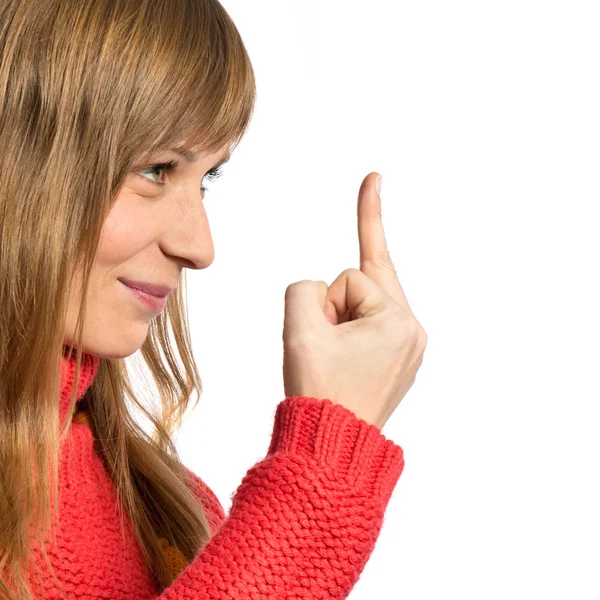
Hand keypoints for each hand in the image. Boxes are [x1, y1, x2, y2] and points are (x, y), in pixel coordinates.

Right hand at [282, 172, 426, 429]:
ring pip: (360, 307)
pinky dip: (347, 332)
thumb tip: (321, 295)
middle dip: (330, 308)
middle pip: (356, 287)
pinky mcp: (399, 358)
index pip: (354, 269)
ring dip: (336, 323)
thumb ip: (304, 288)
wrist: (331, 444)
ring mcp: (408, 346)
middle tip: (321, 348)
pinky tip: (341, 360)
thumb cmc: (318, 391)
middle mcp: (411, 330)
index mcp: (395, 320)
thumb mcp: (299, 328)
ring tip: (330, 362)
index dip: (367, 212)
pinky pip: (368, 325)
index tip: (375, 176)